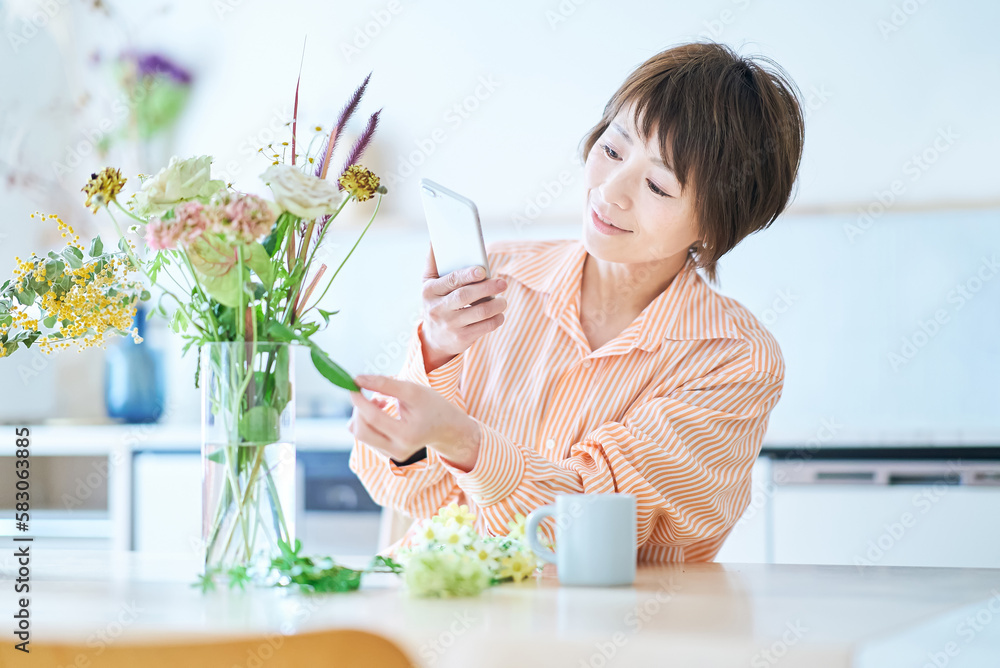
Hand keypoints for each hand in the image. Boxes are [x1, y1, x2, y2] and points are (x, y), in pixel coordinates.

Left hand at [347, 374, 482, 471]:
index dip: (360, 401)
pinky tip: (383, 411)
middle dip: (358, 409)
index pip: (374, 419)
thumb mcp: (413, 391)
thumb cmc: (432, 406)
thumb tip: (357, 379)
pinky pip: (365, 437)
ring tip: (381, 401)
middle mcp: (398, 451)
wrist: (446, 428)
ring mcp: (391, 456)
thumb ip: (385, 384)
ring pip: (360, 434)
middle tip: (365, 392)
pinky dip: (367, 421)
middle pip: (361, 431)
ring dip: (362, 414)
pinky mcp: (386, 454)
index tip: (353, 384)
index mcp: (407, 436)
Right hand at [420, 244, 507, 371]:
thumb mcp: (429, 284)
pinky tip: (499, 314)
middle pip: (465, 296)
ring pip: (478, 313)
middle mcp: (437, 309)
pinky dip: (496, 319)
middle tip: (503, 283)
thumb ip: (432, 262)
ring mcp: (449, 325)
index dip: (467, 275)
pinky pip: (484, 328)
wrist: (434, 339)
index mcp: (429, 291)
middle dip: (486, 288)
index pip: (450, 280)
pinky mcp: (461, 339)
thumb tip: (435, 240)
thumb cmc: (437, 302)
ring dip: (496, 305)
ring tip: (503, 300)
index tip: (483, 270)